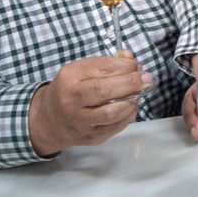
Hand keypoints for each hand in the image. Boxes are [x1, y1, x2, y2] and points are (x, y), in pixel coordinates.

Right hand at [26, 52, 152, 156]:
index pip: (102, 70)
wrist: (50, 120)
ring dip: (131, 101)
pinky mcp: (91, 137)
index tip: (137, 66)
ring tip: (137, 94)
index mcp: (69, 80)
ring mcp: (80, 123)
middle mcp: (71, 102)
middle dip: (131, 83)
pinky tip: (130, 106)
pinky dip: (128, 115)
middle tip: (146, 78)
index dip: (125, 67)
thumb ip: (107, 63)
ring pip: (111, 113)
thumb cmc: (71, 90)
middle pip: (104, 91)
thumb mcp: (81, 69)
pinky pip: (115, 127)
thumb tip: (130, 59)